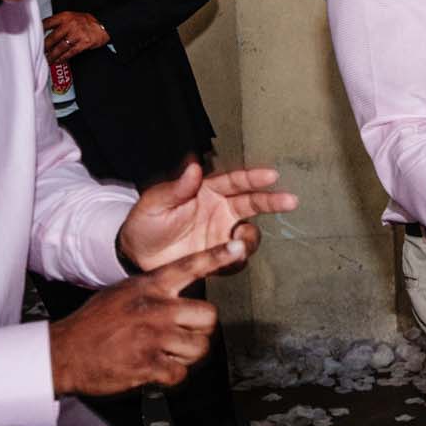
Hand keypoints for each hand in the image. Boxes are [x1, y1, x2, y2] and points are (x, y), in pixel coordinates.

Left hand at [43, 11, 108, 63]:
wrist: (104, 24)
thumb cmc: (87, 22)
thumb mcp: (72, 16)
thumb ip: (59, 22)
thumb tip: (45, 31)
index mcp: (65, 16)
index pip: (47, 23)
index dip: (38, 31)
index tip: (33, 38)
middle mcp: (70, 24)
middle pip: (52, 37)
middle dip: (44, 47)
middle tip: (38, 53)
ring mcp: (77, 34)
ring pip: (60, 47)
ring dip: (52, 55)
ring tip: (47, 60)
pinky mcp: (83, 43)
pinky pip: (70, 52)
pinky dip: (63, 58)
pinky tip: (58, 60)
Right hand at [49, 241, 240, 397]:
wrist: (64, 352)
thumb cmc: (94, 323)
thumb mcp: (123, 293)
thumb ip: (153, 291)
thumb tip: (179, 295)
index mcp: (148, 287)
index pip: (187, 266)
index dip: (216, 257)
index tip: (238, 248)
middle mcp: (154, 308)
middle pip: (208, 316)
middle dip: (201, 330)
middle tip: (183, 336)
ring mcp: (152, 337)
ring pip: (199, 347)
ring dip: (187, 356)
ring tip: (165, 354)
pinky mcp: (148, 364)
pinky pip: (180, 373)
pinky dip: (171, 376)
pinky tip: (154, 369)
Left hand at [118, 161, 297, 272]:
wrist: (136, 256)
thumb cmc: (144, 223)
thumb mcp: (154, 203)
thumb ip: (176, 188)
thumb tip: (194, 167)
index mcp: (206, 191)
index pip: (235, 181)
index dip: (254, 178)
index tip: (272, 176)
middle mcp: (220, 211)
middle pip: (253, 203)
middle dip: (272, 201)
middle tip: (290, 200)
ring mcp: (222, 235)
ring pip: (249, 234)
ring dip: (249, 237)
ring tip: (239, 240)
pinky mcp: (219, 258)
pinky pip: (237, 259)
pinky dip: (238, 258)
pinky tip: (230, 257)